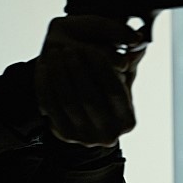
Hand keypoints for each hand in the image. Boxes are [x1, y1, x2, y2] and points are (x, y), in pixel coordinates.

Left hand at [34, 15, 145, 146]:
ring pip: (68, 102)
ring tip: (55, 54)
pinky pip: (50, 106)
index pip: (114, 90)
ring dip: (60, 75)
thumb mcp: (124, 78)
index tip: (90, 49)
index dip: (101, 68)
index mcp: (127, 121)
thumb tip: (137, 43)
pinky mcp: (63, 134)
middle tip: (68, 50)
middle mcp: (108, 135)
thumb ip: (130, 61)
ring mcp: (84, 138)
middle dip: (77, 70)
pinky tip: (44, 67)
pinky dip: (46, 85)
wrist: (88, 118)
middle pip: (89, 97)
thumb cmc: (108, 91)